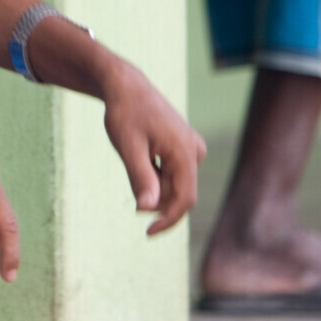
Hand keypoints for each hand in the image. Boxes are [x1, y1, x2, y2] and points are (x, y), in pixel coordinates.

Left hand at [101, 64, 206, 235]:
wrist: (126, 86)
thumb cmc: (125, 114)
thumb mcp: (128, 148)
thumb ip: (141, 178)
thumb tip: (148, 210)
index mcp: (185, 153)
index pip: (184, 200)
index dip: (167, 220)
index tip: (148, 233)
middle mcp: (195, 151)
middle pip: (179, 193)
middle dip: (157, 200)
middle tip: (131, 184)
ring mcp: (191, 147)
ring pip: (175, 182)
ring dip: (154, 185)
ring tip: (134, 157)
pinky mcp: (184, 146)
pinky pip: (173, 171)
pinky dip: (156, 174)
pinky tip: (141, 155)